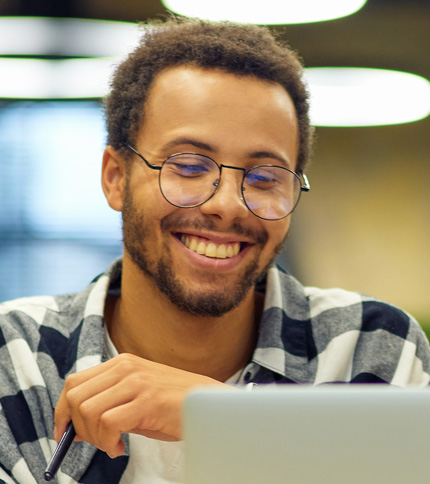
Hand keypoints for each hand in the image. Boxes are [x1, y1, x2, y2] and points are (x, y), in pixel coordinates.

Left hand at [54, 353, 225, 457]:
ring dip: (93, 438)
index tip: (64, 433)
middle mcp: (126, 367)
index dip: (62, 410)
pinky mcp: (147, 400)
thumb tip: (74, 427)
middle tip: (95, 442)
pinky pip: (108, 423)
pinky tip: (121, 447)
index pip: (74, 382)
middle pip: (75, 397)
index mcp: (122, 363)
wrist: (209, 405)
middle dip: (76, 427)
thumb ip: (108, 403)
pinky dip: (107, 442)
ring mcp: (137, 382)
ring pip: (87, 411)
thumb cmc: (173, 405)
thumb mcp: (136, 397)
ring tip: (112, 444)